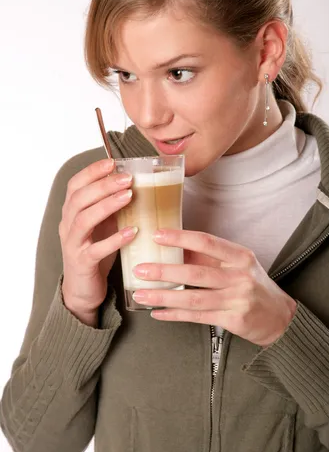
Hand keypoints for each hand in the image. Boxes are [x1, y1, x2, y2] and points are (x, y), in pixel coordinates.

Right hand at [59, 158, 137, 322]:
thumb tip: (136, 183)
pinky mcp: (82, 263)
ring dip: (107, 205)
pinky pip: (96, 249)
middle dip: (103, 185)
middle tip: (127, 178)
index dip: (91, 172)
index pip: (75, 185)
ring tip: (129, 196)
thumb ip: (113, 206)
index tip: (112, 162)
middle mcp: (68, 225)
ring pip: (83, 220)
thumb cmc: (95, 252)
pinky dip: (114, 239)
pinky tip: (132, 232)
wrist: (83, 289)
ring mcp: (73, 245)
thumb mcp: (103, 224)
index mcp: (72, 212)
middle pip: (79, 198)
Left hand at [133, 229, 296, 346]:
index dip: (181, 238)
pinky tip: (157, 313)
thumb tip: (174, 249)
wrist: (279, 317)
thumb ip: (210, 258)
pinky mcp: (232, 320)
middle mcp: (239, 277)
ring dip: (164, 296)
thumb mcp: (238, 264)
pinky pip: (197, 317)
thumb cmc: (254, 285)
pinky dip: (175, 315)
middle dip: (164, 271)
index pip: (207, 242)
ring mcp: (236, 300)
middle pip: (196, 273)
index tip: (157, 235)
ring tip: (141, 293)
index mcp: (240, 256)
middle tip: (140, 269)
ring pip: (193, 298)